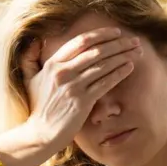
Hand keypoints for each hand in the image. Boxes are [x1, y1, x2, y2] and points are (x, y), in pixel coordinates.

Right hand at [0, 27, 138, 165]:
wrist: (40, 133)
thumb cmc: (38, 105)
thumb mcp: (30, 79)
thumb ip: (30, 58)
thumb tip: (36, 40)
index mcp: (53, 63)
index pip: (81, 41)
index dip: (102, 35)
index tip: (117, 32)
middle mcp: (63, 72)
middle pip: (97, 51)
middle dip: (118, 44)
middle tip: (134, 41)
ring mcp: (73, 87)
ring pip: (103, 66)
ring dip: (123, 56)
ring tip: (136, 51)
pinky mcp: (83, 102)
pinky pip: (105, 83)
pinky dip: (119, 73)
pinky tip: (130, 67)